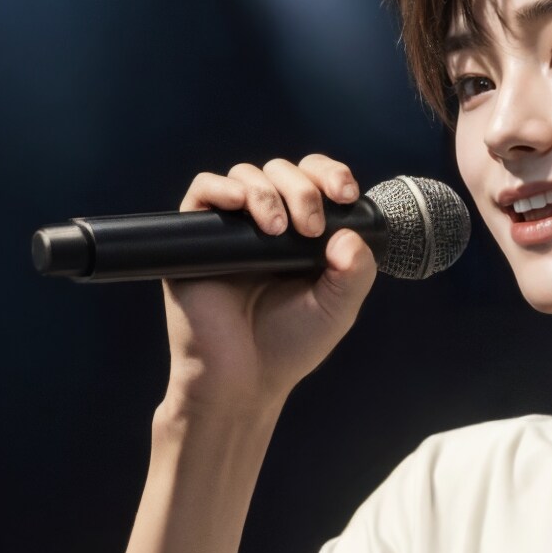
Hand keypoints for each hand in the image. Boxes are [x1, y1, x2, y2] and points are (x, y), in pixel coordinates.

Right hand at [158, 153, 377, 416]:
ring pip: (245, 175)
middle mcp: (266, 226)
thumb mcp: (338, 309)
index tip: (344, 194)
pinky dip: (220, 189)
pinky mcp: (196, 239)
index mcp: (302, 235)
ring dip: (266, 191)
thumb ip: (356, 273)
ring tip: (277, 230)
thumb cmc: (288, 347)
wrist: (242, 381)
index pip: (315, 181)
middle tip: (310, 227)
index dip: (330, 175)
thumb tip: (349, 235)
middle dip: (302, 189)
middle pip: (281, 171)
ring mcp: (230, 230)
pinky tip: (238, 204)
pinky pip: (201, 192)